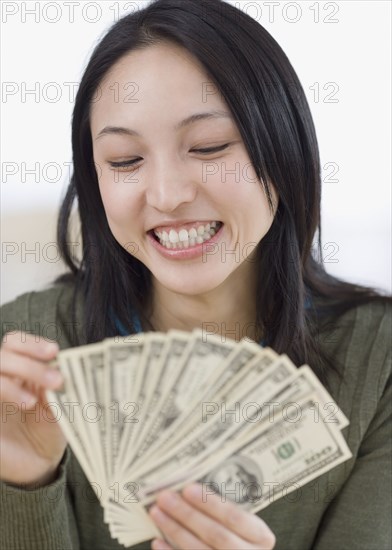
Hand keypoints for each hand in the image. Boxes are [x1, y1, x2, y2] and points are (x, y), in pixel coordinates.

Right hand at [0, 331, 65, 486]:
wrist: (36, 468)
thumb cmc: (47, 432)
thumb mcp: (57, 404)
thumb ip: (57, 384)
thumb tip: (65, 366)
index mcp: (19, 371)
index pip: (15, 343)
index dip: (31, 344)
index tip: (54, 352)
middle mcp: (2, 380)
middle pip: (4, 354)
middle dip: (30, 363)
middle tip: (56, 380)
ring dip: (19, 379)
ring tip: (36, 400)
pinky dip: (8, 391)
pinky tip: (26, 404)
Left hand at [149, 483, 275, 548]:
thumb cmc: (241, 535)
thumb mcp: (246, 524)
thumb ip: (226, 509)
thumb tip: (190, 486)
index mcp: (261, 537)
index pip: (235, 518)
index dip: (211, 503)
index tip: (187, 488)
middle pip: (215, 534)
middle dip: (187, 514)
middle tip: (164, 497)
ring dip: (174, 530)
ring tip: (157, 513)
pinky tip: (157, 540)